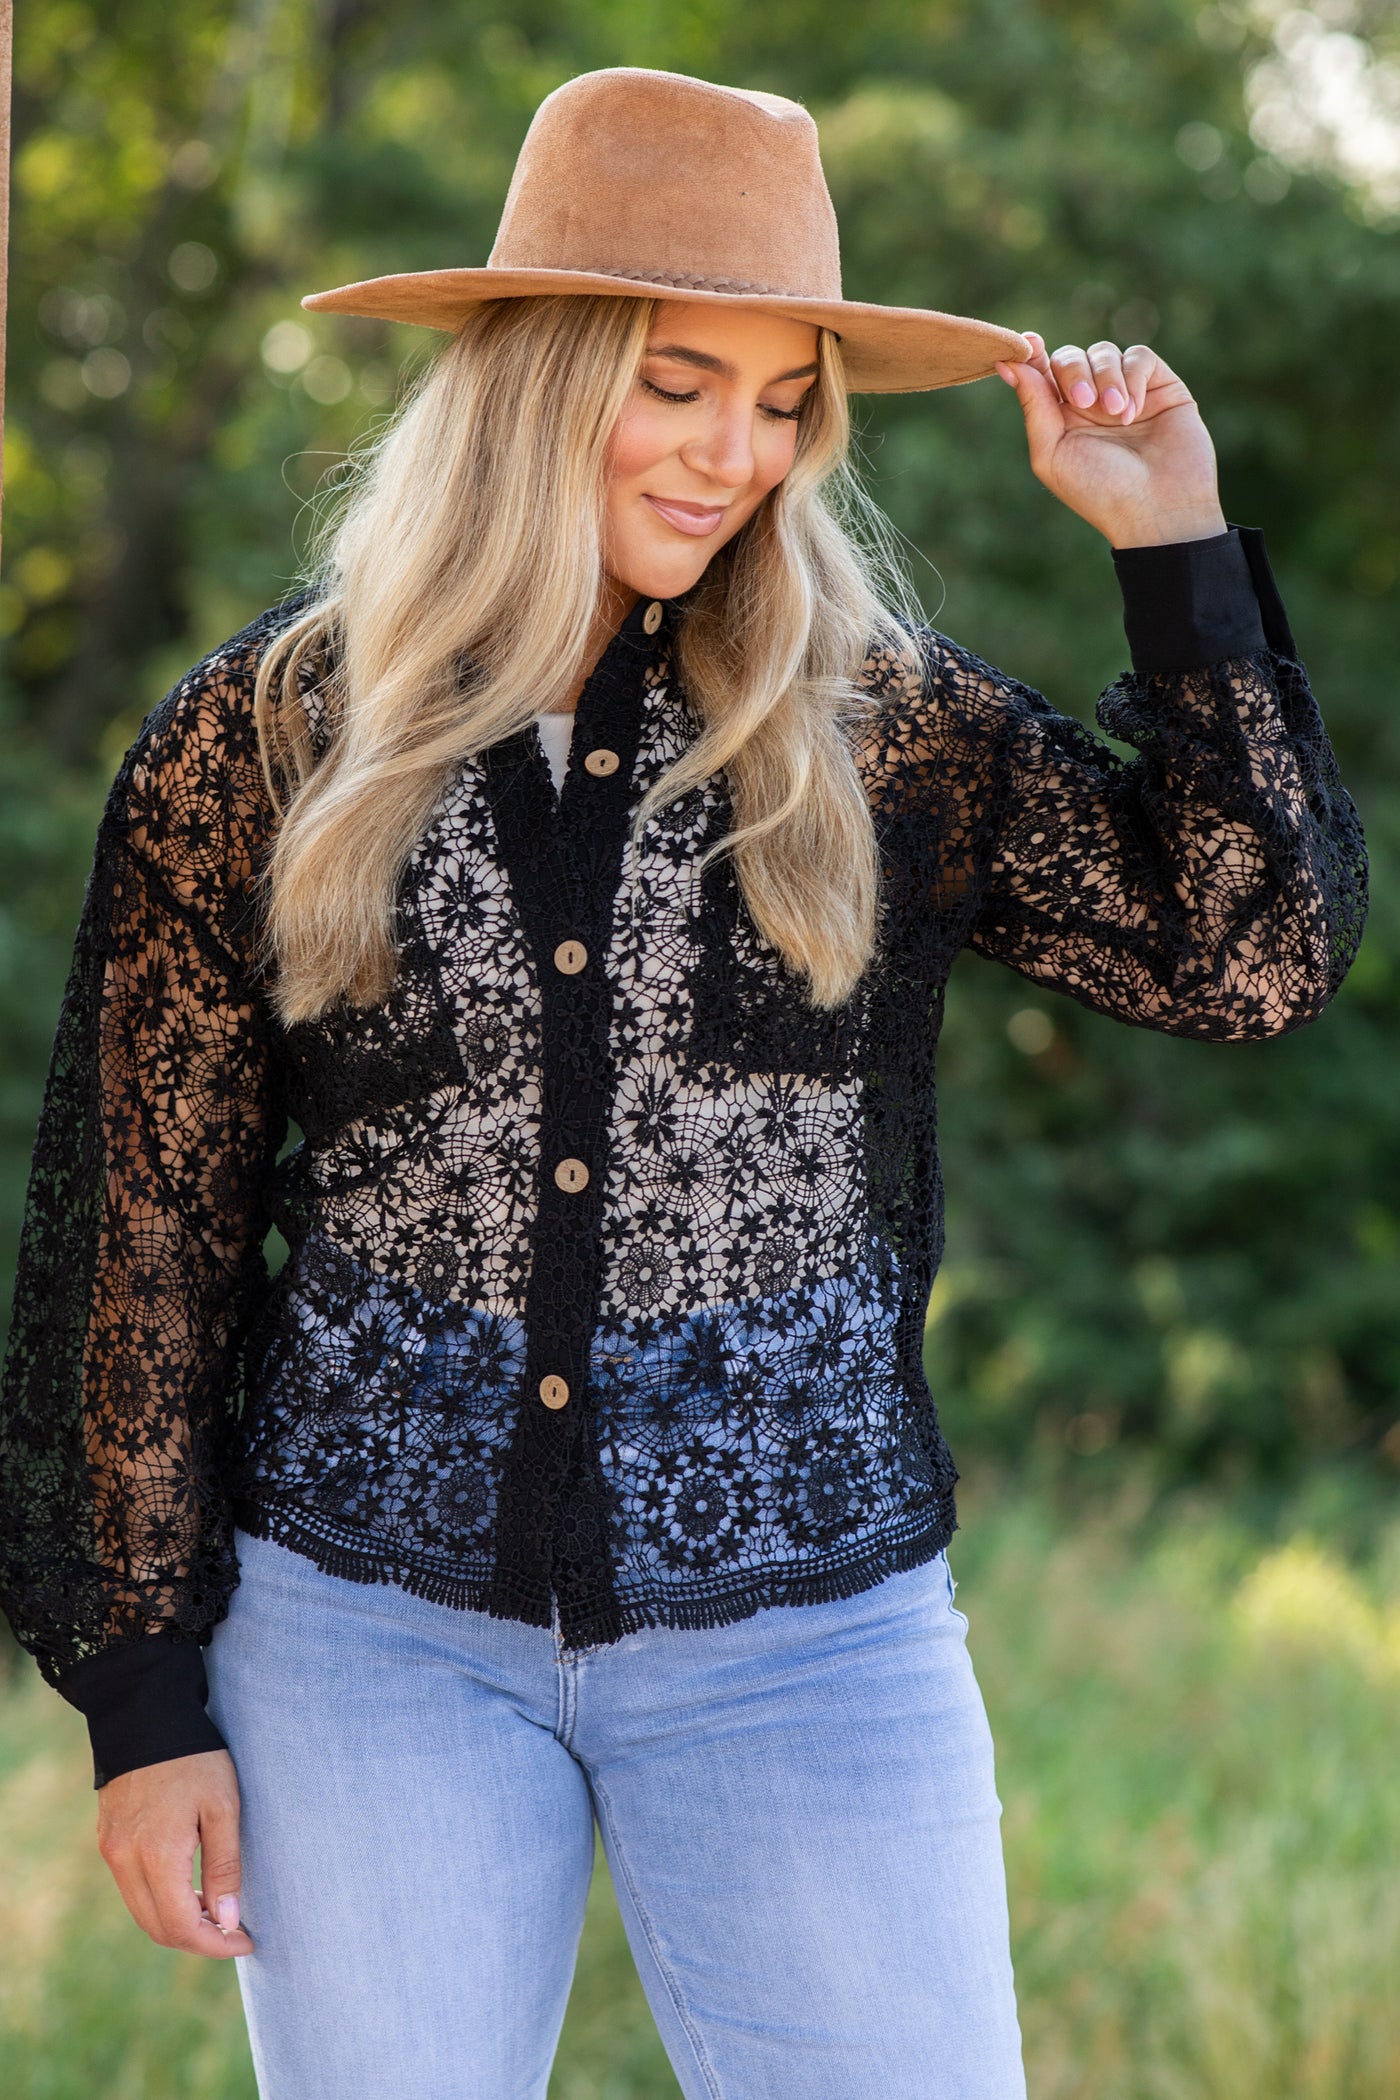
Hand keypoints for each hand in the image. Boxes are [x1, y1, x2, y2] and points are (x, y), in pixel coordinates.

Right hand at [96, 1748, 253, 1958]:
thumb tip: (229, 1920)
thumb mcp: (223, 1807)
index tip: (246, 1939)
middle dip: (198, 1939)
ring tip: (217, 1909)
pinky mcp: (108, 1841)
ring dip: (178, 1922)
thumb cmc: (194, 1757)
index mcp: (157, 1856)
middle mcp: (126, 1861)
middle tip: (235, 1930)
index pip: (182, 1927)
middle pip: (158, 1928)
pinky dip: (160, 1901)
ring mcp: (112, 1852)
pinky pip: (132, 1890)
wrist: (146, 1715)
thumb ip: (225, 1866)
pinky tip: (189, 1887)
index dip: (215, 1943)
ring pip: (143, 1912)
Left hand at [996, 331, 1227, 548]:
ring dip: (1105, 378)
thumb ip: (1033, 406)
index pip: (1042, 373)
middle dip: (1073, 372)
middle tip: (1083, 403)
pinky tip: (1134, 412)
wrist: (1157, 508)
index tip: (1028, 343)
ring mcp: (1125, 391)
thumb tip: (1006, 363)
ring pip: (1104, 351)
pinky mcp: (1160, 385)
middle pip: (1070, 356)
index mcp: (1061, 418)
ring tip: (1116, 415)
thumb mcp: (1052, 453)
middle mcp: (1092, 401)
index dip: (1031, 354)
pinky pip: (1139, 356)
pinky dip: (1132, 378)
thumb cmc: (1100, 491)